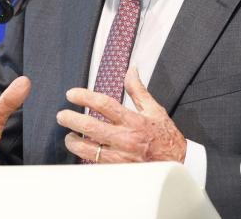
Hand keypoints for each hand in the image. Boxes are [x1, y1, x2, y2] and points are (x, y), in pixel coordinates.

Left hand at [56, 67, 185, 162]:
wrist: (179, 164)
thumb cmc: (165, 136)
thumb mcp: (155, 109)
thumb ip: (138, 90)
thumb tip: (131, 69)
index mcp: (133, 120)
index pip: (104, 105)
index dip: (84, 97)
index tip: (71, 94)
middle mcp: (125, 138)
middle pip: (91, 127)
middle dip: (72, 120)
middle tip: (61, 115)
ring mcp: (121, 156)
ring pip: (89, 149)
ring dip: (74, 142)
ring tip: (68, 136)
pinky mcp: (119, 170)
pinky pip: (96, 163)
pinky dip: (85, 157)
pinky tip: (81, 151)